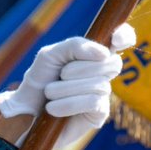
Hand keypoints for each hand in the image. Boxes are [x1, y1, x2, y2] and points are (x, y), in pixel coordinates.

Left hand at [0, 24, 133, 148]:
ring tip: (49, 94)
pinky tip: (53, 109)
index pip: (121, 39)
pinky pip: (93, 102)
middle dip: (82, 67)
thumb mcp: (50, 55)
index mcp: (92, 54)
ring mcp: (102, 93)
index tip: (116, 39)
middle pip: (112, 63)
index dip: (125, 35)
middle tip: (61, 74)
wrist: (26, 113)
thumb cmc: (38, 81)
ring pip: (99, 84)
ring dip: (67, 88)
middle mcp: (102, 72)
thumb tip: (105, 53)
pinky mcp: (99, 114)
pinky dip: (69, 103)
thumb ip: (75, 46)